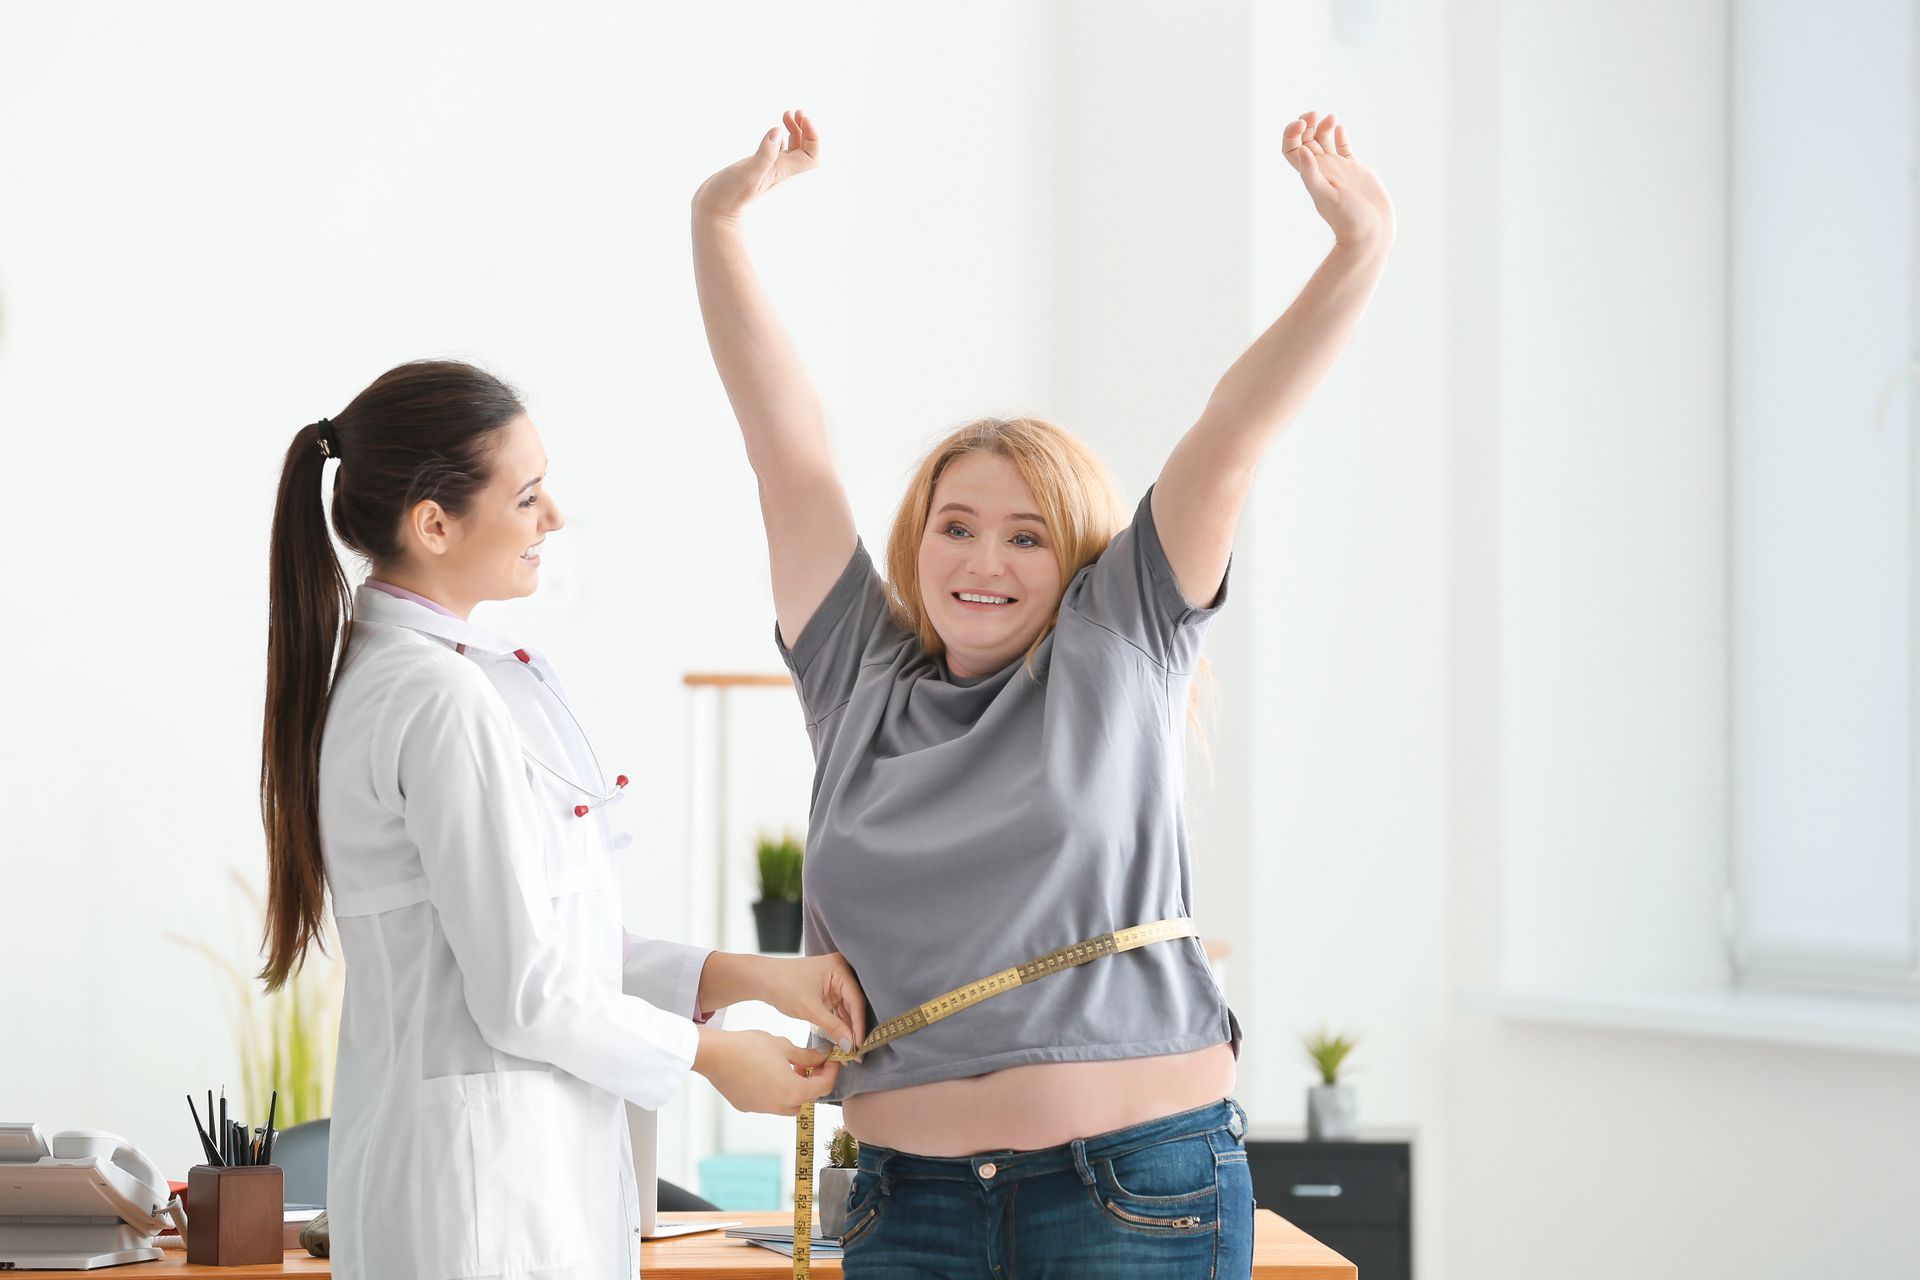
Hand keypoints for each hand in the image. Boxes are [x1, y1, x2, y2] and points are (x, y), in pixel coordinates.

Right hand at [693, 108, 821, 222]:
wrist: (714, 208)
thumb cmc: (729, 194)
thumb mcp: (747, 172)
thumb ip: (764, 153)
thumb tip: (778, 131)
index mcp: (782, 169)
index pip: (812, 155)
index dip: (813, 136)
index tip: (801, 118)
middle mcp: (779, 169)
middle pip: (806, 149)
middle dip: (806, 129)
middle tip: (795, 112)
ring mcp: (769, 168)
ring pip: (792, 148)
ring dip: (795, 130)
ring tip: (787, 114)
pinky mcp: (757, 166)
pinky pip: (777, 150)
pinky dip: (779, 136)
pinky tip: (773, 131)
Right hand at [693, 1027, 839, 1116]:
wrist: (715, 1054)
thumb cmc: (748, 1047)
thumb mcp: (784, 1047)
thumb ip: (808, 1056)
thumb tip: (824, 1056)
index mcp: (792, 1091)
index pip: (823, 1087)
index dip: (832, 1072)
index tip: (832, 1060)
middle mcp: (778, 1106)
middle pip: (807, 1099)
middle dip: (813, 1082)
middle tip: (812, 1063)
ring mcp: (762, 1109)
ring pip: (788, 1104)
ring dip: (794, 1089)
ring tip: (789, 1068)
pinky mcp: (748, 1107)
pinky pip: (769, 1103)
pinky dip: (775, 1092)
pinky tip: (768, 1073)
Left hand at [759, 953, 867, 1054]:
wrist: (761, 980)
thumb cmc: (782, 985)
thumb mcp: (809, 1009)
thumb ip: (832, 1027)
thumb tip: (850, 1046)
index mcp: (839, 968)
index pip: (856, 1000)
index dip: (859, 1025)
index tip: (860, 1046)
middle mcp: (841, 973)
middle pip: (854, 1005)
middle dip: (853, 1030)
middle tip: (856, 1054)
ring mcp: (834, 983)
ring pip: (846, 1011)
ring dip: (846, 1030)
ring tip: (848, 1053)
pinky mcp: (827, 992)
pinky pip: (837, 1011)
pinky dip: (837, 1026)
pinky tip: (841, 1042)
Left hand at [1282, 111, 1394, 253]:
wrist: (1372, 231)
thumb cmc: (1348, 219)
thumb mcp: (1327, 196)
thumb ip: (1312, 174)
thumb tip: (1301, 152)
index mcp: (1311, 174)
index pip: (1291, 149)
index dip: (1292, 134)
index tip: (1303, 123)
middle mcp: (1322, 170)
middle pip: (1305, 141)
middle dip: (1306, 124)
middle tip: (1314, 114)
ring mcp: (1338, 168)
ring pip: (1324, 141)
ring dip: (1323, 127)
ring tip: (1330, 118)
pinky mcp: (1354, 169)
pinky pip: (1343, 148)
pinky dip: (1339, 136)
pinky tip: (1340, 128)